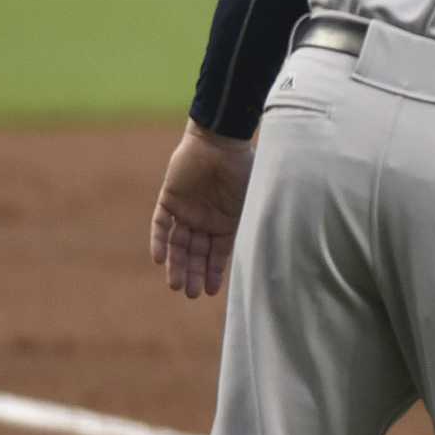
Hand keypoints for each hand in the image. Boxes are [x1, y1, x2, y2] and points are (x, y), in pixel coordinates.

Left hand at [150, 120, 253, 298]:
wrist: (221, 140)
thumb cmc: (244, 167)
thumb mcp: (256, 200)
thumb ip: (257, 224)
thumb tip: (275, 253)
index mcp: (229, 221)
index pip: (218, 253)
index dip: (213, 272)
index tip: (210, 292)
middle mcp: (207, 219)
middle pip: (197, 252)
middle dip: (193, 273)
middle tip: (189, 293)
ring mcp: (188, 209)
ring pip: (178, 243)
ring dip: (176, 263)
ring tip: (175, 285)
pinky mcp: (170, 198)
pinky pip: (161, 224)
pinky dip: (159, 240)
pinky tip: (159, 259)